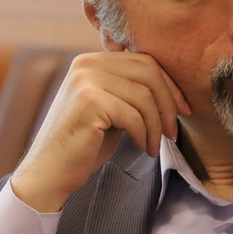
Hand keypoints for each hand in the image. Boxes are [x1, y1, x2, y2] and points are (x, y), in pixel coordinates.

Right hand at [10, 52, 190, 212]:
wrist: (49, 172)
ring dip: (156, 125)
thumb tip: (172, 88)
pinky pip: (133, 114)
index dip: (170, 86)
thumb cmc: (84, 144)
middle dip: (168, 103)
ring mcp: (86, 80)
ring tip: (155, 145)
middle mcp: (87, 64)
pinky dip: (144, 134)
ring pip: (144, 96)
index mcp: (92, 60)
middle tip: (173, 131)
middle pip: (149, 72)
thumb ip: (130, 90)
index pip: (145, 61)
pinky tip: (142, 147)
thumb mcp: (110, 109)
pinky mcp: (88, 101)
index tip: (183, 110)